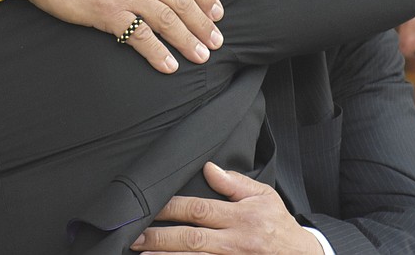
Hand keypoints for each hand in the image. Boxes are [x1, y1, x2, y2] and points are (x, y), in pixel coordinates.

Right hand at [0, 0, 223, 73]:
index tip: (218, 13)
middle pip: (181, 2)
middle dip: (203, 24)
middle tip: (217, 41)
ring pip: (167, 21)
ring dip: (188, 40)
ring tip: (202, 56)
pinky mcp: (108, 15)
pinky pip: (139, 37)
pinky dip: (157, 52)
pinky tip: (169, 65)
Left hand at [131, 162, 323, 253]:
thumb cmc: (279, 225)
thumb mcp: (264, 197)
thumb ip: (235, 183)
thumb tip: (209, 167)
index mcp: (241, 217)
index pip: (200, 209)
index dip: (172, 207)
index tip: (151, 204)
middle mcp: (234, 241)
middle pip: (191, 238)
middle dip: (160, 236)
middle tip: (135, 234)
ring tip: (141, 253)